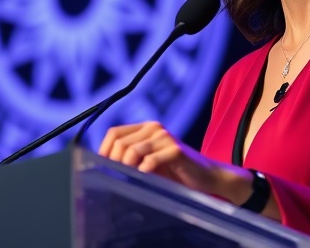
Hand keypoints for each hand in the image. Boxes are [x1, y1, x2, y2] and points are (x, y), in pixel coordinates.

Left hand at [98, 121, 252, 204]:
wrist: (207, 178)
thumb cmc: (176, 173)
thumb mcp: (149, 164)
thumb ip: (130, 160)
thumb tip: (102, 166)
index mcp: (146, 128)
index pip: (114, 133)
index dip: (104, 150)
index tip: (101, 168)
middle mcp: (154, 128)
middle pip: (120, 142)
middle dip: (114, 163)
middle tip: (116, 179)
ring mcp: (165, 137)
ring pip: (132, 150)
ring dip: (126, 169)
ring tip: (129, 181)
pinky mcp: (175, 150)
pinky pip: (150, 161)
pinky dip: (142, 173)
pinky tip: (145, 181)